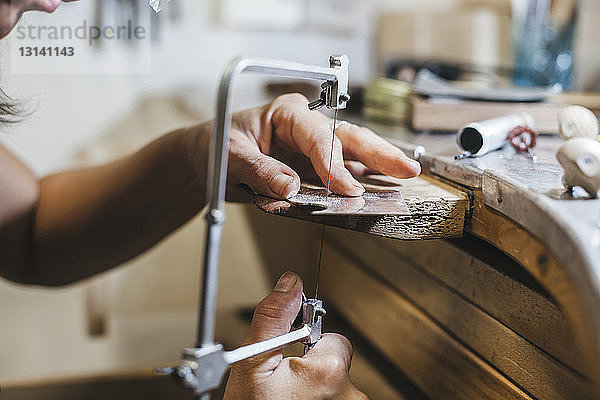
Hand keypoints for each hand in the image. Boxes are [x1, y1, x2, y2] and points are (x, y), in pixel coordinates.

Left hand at [195, 93, 420, 199]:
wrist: (208, 158)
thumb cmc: (218, 146)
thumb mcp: (231, 156)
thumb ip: (260, 170)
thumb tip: (290, 187)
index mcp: (287, 114)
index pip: (319, 136)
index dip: (334, 163)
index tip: (346, 188)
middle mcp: (306, 128)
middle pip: (349, 136)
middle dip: (379, 152)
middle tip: (405, 168)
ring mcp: (312, 149)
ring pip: (352, 153)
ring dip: (378, 164)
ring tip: (405, 175)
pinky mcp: (313, 168)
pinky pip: (340, 172)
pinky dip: (360, 180)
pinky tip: (380, 187)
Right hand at [223, 272, 367, 399]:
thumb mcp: (252, 364)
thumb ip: (273, 318)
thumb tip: (290, 283)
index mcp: (331, 371)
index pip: (333, 338)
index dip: (306, 347)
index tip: (289, 364)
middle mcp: (351, 396)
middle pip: (336, 363)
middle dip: (313, 369)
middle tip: (285, 387)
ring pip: (337, 387)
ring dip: (317, 391)